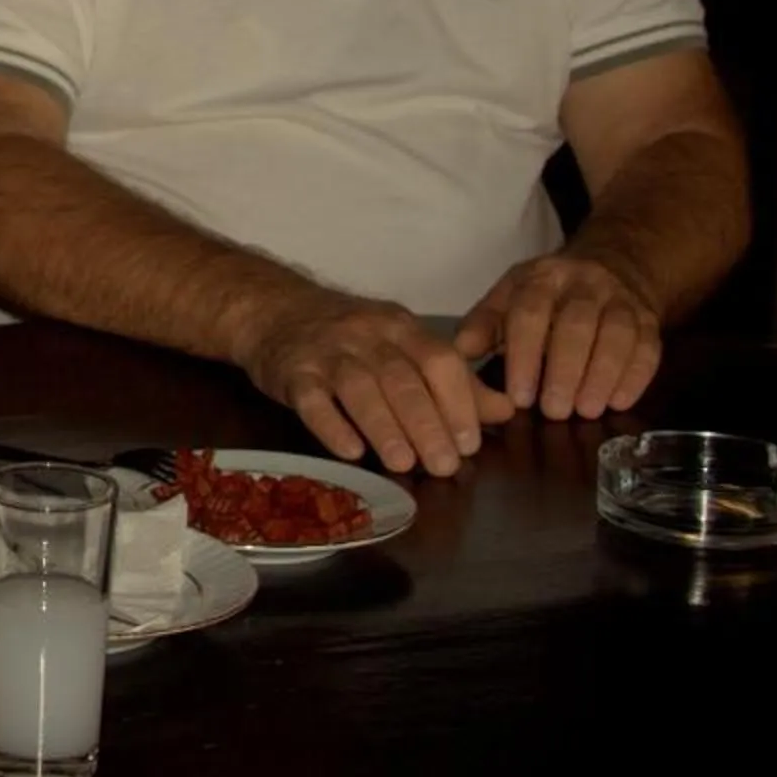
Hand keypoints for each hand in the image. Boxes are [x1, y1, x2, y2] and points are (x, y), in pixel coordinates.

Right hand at [238, 291, 514, 476]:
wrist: (272, 310)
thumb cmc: (349, 338)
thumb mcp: (403, 346)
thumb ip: (453, 380)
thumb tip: (504, 411)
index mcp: (401, 327)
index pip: (438, 359)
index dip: (457, 401)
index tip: (470, 443)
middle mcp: (365, 334)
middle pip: (401, 377)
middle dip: (426, 423)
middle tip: (444, 466)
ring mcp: (326, 352)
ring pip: (359, 387)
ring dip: (384, 427)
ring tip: (404, 465)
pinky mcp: (291, 372)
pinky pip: (311, 399)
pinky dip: (332, 426)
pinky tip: (350, 451)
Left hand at [458, 252, 662, 420]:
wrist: (612, 265)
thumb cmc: (548, 295)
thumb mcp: (510, 298)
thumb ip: (485, 324)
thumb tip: (461, 352)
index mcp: (542, 278)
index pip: (530, 313)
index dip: (525, 356)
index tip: (520, 397)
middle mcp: (584, 283)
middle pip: (577, 325)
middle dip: (565, 370)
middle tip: (555, 411)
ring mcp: (621, 299)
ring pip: (617, 334)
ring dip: (603, 375)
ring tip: (588, 411)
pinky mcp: (649, 319)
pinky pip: (648, 346)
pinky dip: (636, 376)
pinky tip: (621, 402)